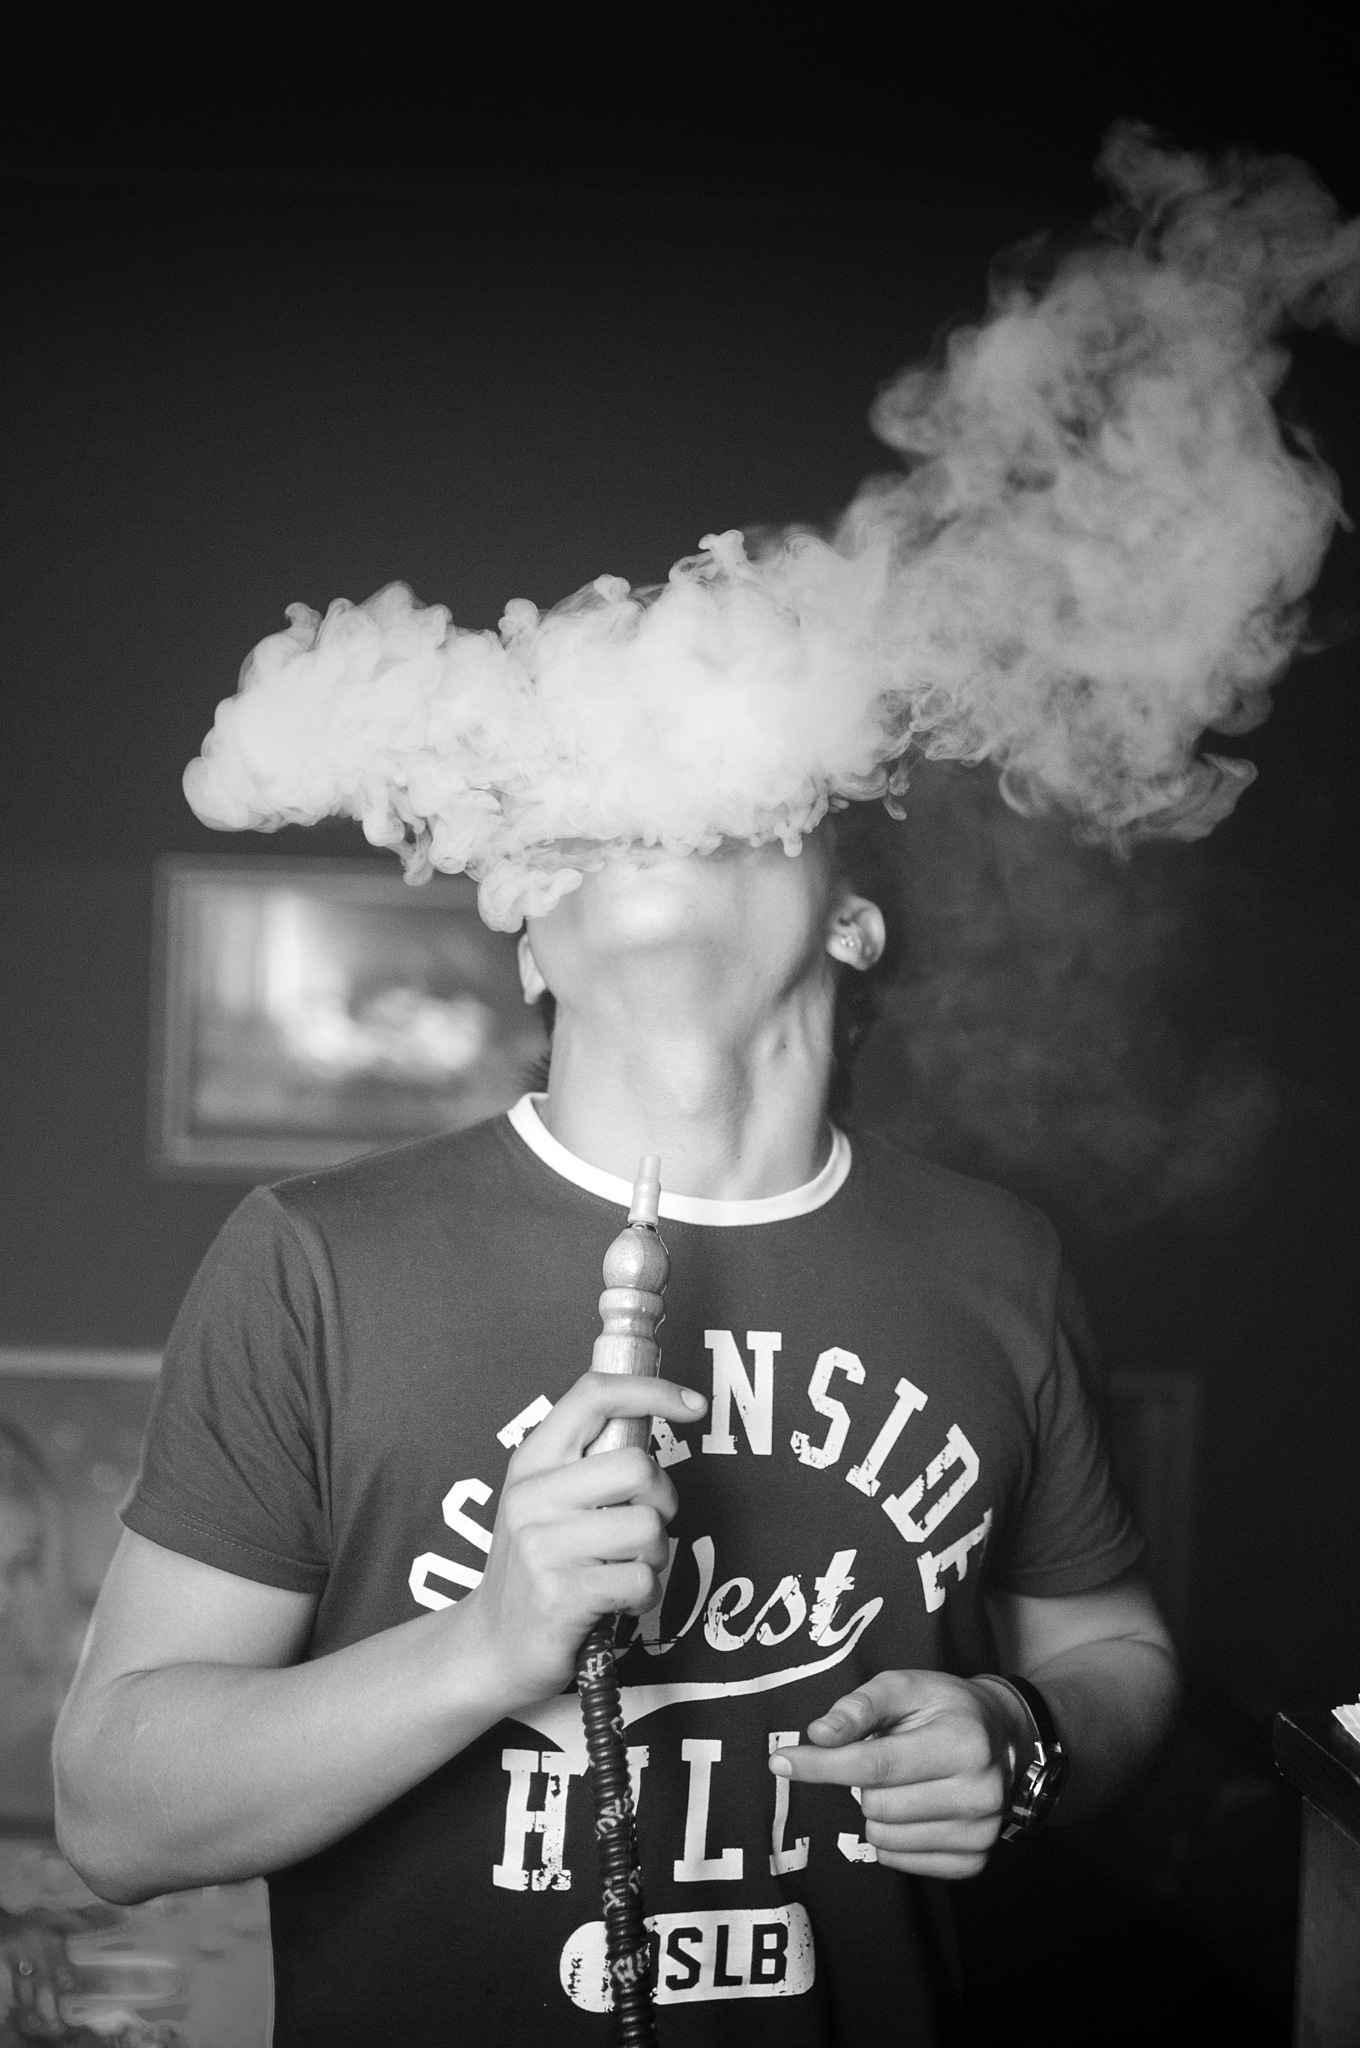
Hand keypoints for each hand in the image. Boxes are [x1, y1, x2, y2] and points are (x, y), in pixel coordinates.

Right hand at [460, 1371, 706, 1710]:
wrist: (491, 1647)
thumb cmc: (537, 1567)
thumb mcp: (546, 1500)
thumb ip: (589, 1461)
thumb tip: (657, 1414)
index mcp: (532, 1461)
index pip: (594, 1396)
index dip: (652, 1391)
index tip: (693, 1406)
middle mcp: (532, 1496)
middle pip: (638, 1467)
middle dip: (661, 1500)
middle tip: (640, 1526)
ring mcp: (543, 1546)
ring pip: (648, 1528)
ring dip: (653, 1555)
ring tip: (621, 1568)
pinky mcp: (561, 1596)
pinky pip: (642, 1580)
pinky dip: (644, 1595)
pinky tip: (616, 1602)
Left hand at [768, 1669, 1029, 1876]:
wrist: (1004, 1739)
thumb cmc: (943, 1707)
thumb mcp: (903, 1686)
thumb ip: (859, 1706)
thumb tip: (818, 1735)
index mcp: (962, 1742)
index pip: (875, 1764)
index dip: (821, 1765)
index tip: (780, 1761)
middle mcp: (979, 1793)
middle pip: (875, 1805)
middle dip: (860, 1783)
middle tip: (882, 1758)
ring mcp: (980, 1832)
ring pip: (884, 1838)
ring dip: (875, 1811)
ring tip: (901, 1782)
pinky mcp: (975, 1861)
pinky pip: (902, 1862)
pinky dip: (892, 1837)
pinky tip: (911, 1809)